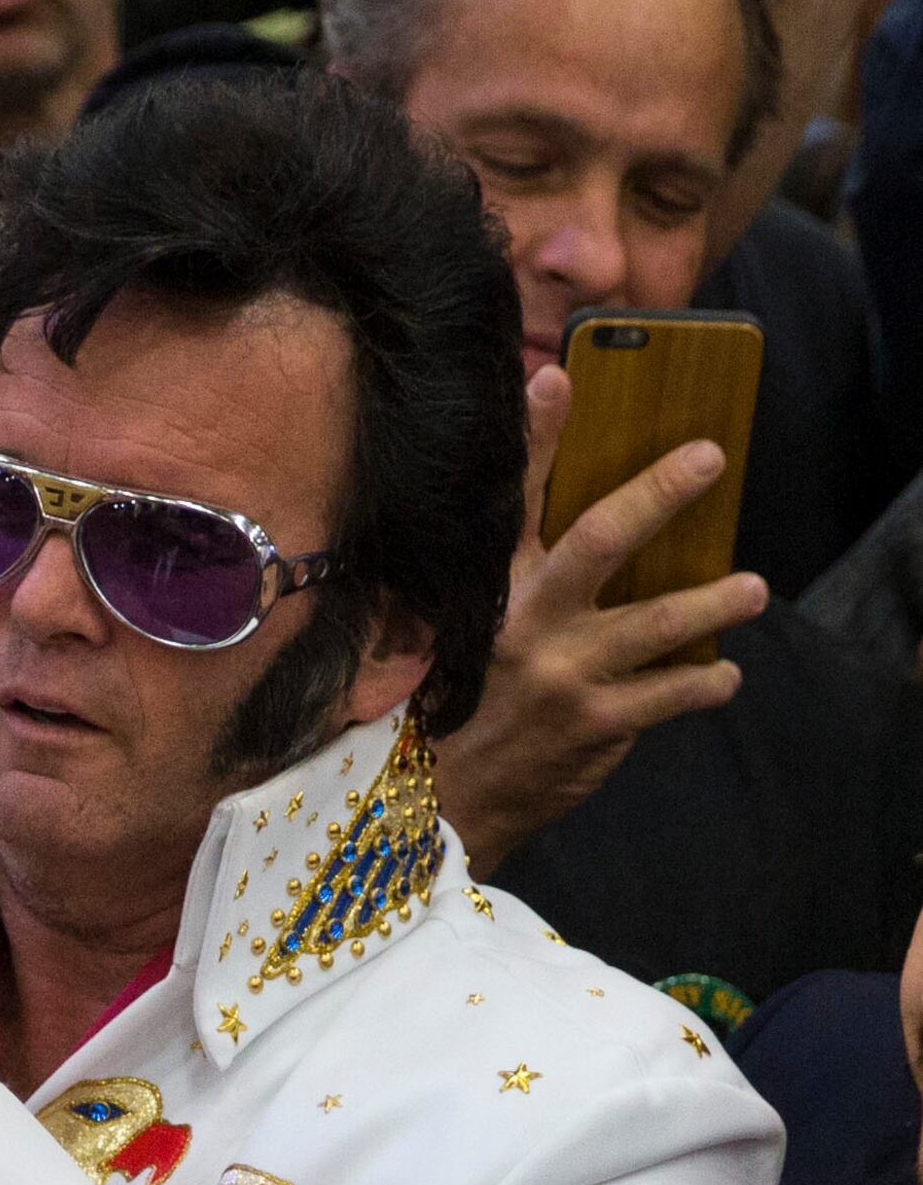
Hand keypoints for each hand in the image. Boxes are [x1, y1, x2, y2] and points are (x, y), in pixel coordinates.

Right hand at [432, 367, 763, 871]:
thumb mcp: (451, 636)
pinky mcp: (595, 724)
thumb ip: (497, 582)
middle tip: (708, 459)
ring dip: (714, 601)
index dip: (535, 438)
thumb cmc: (443, 711)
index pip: (509, 501)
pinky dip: (704, 683)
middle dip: (659, 494)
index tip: (558, 378)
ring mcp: (563, 674)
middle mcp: (522, 623)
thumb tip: (545, 533)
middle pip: (600, 540)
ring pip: (658, 620)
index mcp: (482, 592)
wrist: (432, 806)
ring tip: (751, 588)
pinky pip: (670, 693)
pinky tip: (724, 676)